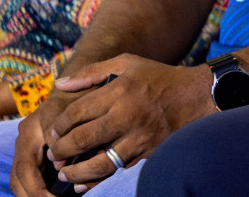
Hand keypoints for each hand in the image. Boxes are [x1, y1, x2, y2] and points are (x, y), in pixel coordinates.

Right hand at [10, 89, 73, 196]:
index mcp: (31, 130)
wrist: (74, 86)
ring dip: (29, 194)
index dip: (36, 187)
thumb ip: (65, 136)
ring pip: (18, 178)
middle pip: (18, 176)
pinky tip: (46, 195)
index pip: (27, 166)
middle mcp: (24, 139)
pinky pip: (25, 175)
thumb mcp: (74, 111)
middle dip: (31, 194)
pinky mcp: (31, 152)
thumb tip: (57, 164)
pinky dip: (32, 189)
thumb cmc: (78, 98)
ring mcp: (25, 146)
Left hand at [41, 55, 214, 190]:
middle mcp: (126, 115)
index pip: (77, 113)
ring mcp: (138, 136)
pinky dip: (97, 180)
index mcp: (118, 91)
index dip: (59, 126)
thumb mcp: (127, 64)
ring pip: (98, 162)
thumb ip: (92, 72)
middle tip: (53, 154)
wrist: (195, 96)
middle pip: (82, 139)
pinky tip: (84, 184)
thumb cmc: (157, 78)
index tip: (54, 132)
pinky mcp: (146, 152)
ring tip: (64, 174)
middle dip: (60, 150)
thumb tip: (60, 85)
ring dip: (75, 172)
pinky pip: (117, 170)